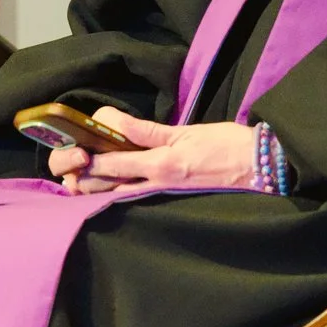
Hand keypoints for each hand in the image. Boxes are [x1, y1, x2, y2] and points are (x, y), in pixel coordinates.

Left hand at [48, 108, 260, 194]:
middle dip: (81, 178)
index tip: (73, 146)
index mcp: (161, 162)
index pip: (111, 159)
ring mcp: (164, 196)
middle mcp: (158, 183)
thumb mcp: (186, 131)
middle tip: (66, 170)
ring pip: (117, 199)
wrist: (260, 167)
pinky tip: (105, 196)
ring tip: (76, 184)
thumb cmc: (227, 145)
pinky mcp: (172, 202)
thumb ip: (148, 131)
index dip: (86, 155)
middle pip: (107, 185)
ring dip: (94, 192)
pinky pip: (137, 203)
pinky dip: (116, 200)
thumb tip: (113, 123)